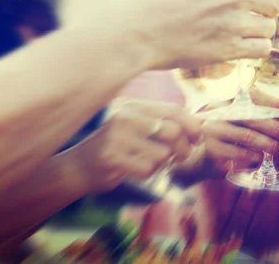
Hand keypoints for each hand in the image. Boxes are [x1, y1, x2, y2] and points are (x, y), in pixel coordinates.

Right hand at [68, 99, 202, 191]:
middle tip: (179, 156)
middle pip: (172, 131)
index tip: (198, 138)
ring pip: (162, 153)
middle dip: (183, 148)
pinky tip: (137, 170)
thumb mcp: (138, 124)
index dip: (192, 125)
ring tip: (151, 162)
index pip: (174, 110)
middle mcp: (124, 115)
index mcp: (134, 104)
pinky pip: (147, 169)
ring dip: (163, 164)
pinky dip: (148, 174)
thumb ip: (163, 121)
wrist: (78, 166)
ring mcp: (115, 136)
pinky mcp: (111, 157)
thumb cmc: (117, 145)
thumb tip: (199, 126)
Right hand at [127, 0, 278, 69]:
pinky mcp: (232, 49)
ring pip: (270, 28)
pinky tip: (242, 46)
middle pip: (277, 1)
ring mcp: (237, 23)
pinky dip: (255, 48)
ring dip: (259, 29)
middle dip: (266, 6)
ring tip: (243, 30)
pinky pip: (262, 49)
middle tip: (252, 9)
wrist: (138, 32)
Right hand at [195, 87, 278, 176]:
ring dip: (270, 145)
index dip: (272, 102)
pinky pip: (238, 153)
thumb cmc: (227, 139)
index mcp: (228, 102)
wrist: (200, 161)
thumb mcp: (243, 123)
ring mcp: (212, 129)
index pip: (251, 94)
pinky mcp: (211, 148)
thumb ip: (261, 110)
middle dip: (276, 128)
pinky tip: (262, 159)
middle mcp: (218, 112)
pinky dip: (254, 157)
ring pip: (248, 136)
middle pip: (253, 117)